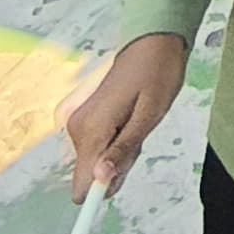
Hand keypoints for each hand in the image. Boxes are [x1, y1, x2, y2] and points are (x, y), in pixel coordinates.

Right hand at [67, 34, 187, 200]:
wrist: (151, 40)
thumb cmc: (156, 73)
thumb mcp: (148, 115)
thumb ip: (123, 150)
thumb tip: (100, 181)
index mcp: (91, 129)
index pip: (81, 184)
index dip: (100, 192)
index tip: (121, 185)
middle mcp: (77, 128)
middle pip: (93, 175)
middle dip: (119, 165)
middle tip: (139, 136)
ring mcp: (79, 122)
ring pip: (97, 161)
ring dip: (120, 152)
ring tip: (136, 122)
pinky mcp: (84, 119)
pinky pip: (98, 147)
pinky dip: (116, 141)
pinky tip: (129, 119)